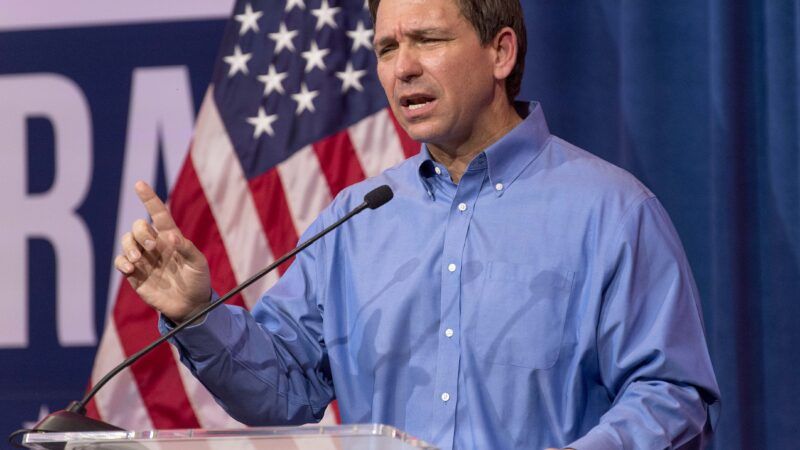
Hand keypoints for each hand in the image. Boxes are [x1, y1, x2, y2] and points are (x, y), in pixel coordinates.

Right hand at [114, 181, 210, 322]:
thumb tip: (170, 236)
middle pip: (138, 227)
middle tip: (151, 246)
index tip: (139, 184)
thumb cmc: (198, 281)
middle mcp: (155, 246)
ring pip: (126, 241)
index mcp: (172, 238)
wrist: (190, 306)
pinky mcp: (135, 274)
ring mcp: (144, 259)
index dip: (149, 199)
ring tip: (136, 259)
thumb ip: (187, 248)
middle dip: (140, 232)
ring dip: (129, 246)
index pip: (159, 214)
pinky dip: (122, 262)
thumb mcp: (198, 264)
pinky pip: (121, 262)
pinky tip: (131, 268)